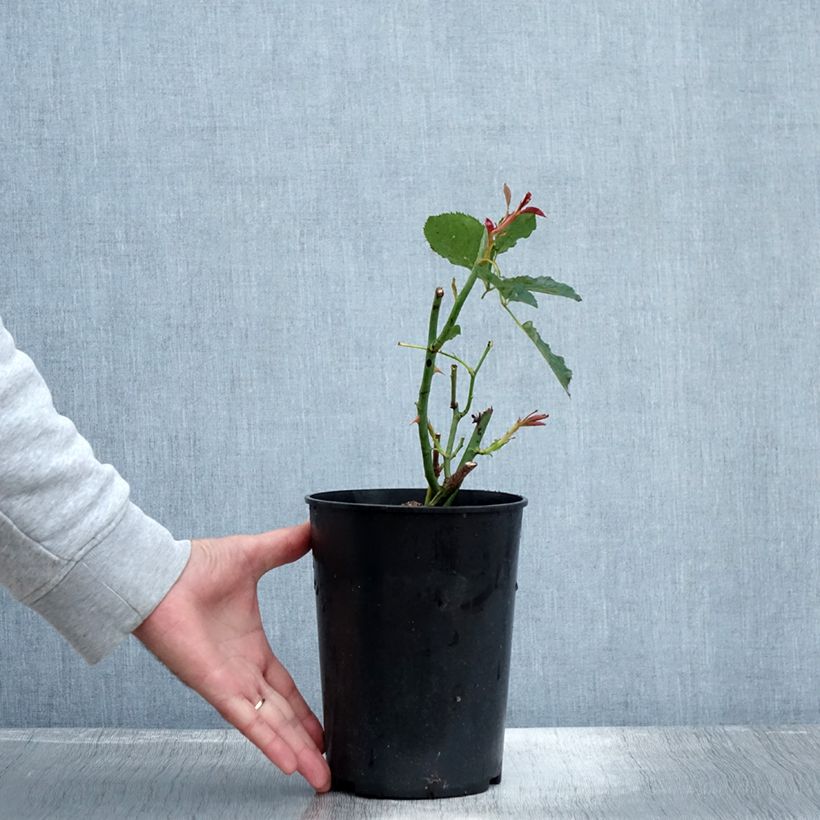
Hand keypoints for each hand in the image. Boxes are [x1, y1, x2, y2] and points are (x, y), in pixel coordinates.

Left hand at [133, 521, 330, 791]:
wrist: (159, 574)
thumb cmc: (195, 566)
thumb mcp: (255, 555)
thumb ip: (285, 546)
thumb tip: (313, 528)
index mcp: (251, 649)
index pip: (284, 689)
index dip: (305, 710)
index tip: (324, 729)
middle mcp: (242, 672)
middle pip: (281, 716)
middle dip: (306, 742)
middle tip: (329, 766)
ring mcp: (229, 682)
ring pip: (269, 725)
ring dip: (295, 751)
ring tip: (319, 776)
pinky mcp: (215, 686)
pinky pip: (247, 720)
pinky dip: (269, 741)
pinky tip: (289, 763)